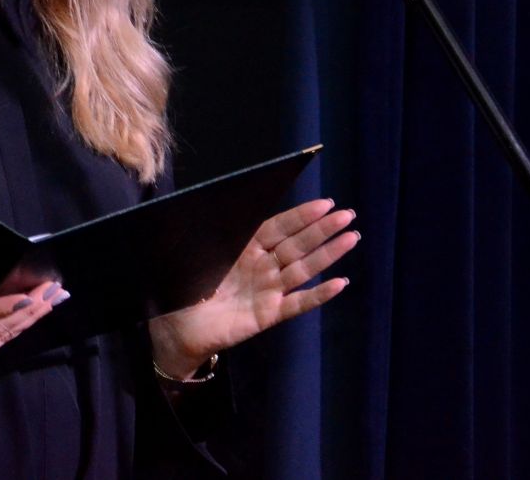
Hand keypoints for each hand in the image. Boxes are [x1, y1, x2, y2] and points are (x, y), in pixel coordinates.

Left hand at [147, 198, 357, 378]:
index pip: (279, 227)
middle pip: (297, 245)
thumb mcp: (197, 252)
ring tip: (351, 238)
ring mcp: (268, 290)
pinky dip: (319, 295)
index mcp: (245, 247)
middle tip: (348, 215)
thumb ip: (214, 232)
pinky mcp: (269, 315)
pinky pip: (297, 304)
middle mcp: (262, 266)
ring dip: (328, 254)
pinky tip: (339, 284)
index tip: (326, 204)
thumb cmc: (186, 287)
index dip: (302, 216)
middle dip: (322, 230)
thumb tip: (219, 199)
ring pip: (303, 269)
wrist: (178, 329)